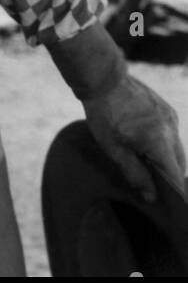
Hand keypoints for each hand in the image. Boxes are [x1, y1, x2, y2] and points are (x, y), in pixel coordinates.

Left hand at [84, 74, 186, 202]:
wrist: (103, 79)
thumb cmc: (104, 114)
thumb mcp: (113, 148)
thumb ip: (134, 173)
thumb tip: (151, 196)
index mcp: (160, 141)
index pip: (175, 175)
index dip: (174, 191)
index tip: (169, 204)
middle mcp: (172, 129)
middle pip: (179, 163)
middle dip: (169, 176)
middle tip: (154, 186)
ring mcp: (171, 117)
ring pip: (176, 148)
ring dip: (165, 158)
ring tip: (146, 163)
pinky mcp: (167, 109)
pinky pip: (171, 133)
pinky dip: (163, 143)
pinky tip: (145, 143)